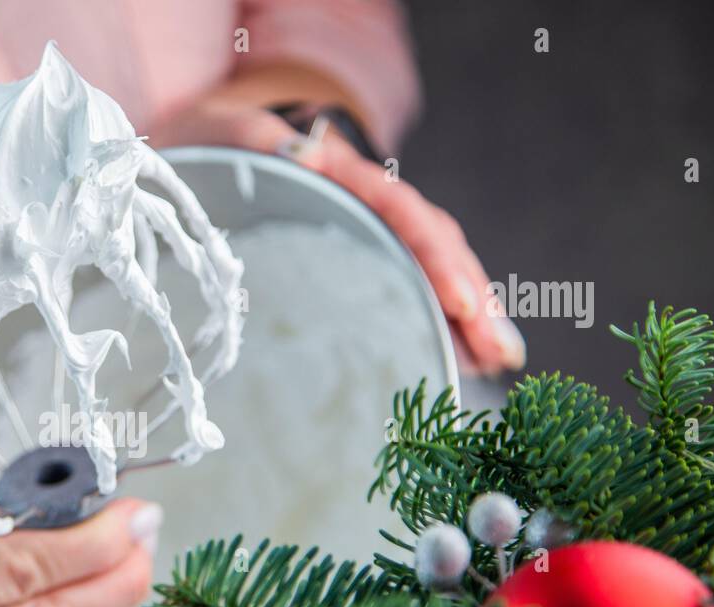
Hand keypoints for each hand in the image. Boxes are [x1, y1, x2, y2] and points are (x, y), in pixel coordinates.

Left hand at [150, 98, 524, 375]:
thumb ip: (259, 145)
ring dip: (471, 310)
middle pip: (432, 243)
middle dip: (471, 298)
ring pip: (432, 264)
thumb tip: (301, 153)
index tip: (461, 304)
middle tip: (500, 351)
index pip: (399, 212)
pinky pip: (413, 282)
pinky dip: (444, 316)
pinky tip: (470, 354)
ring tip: (500, 358)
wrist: (212, 145)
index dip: (432, 258)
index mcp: (338, 172)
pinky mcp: (364, 253)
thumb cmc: (216, 153)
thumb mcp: (228, 142)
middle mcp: (366, 197)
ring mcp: (370, 225)